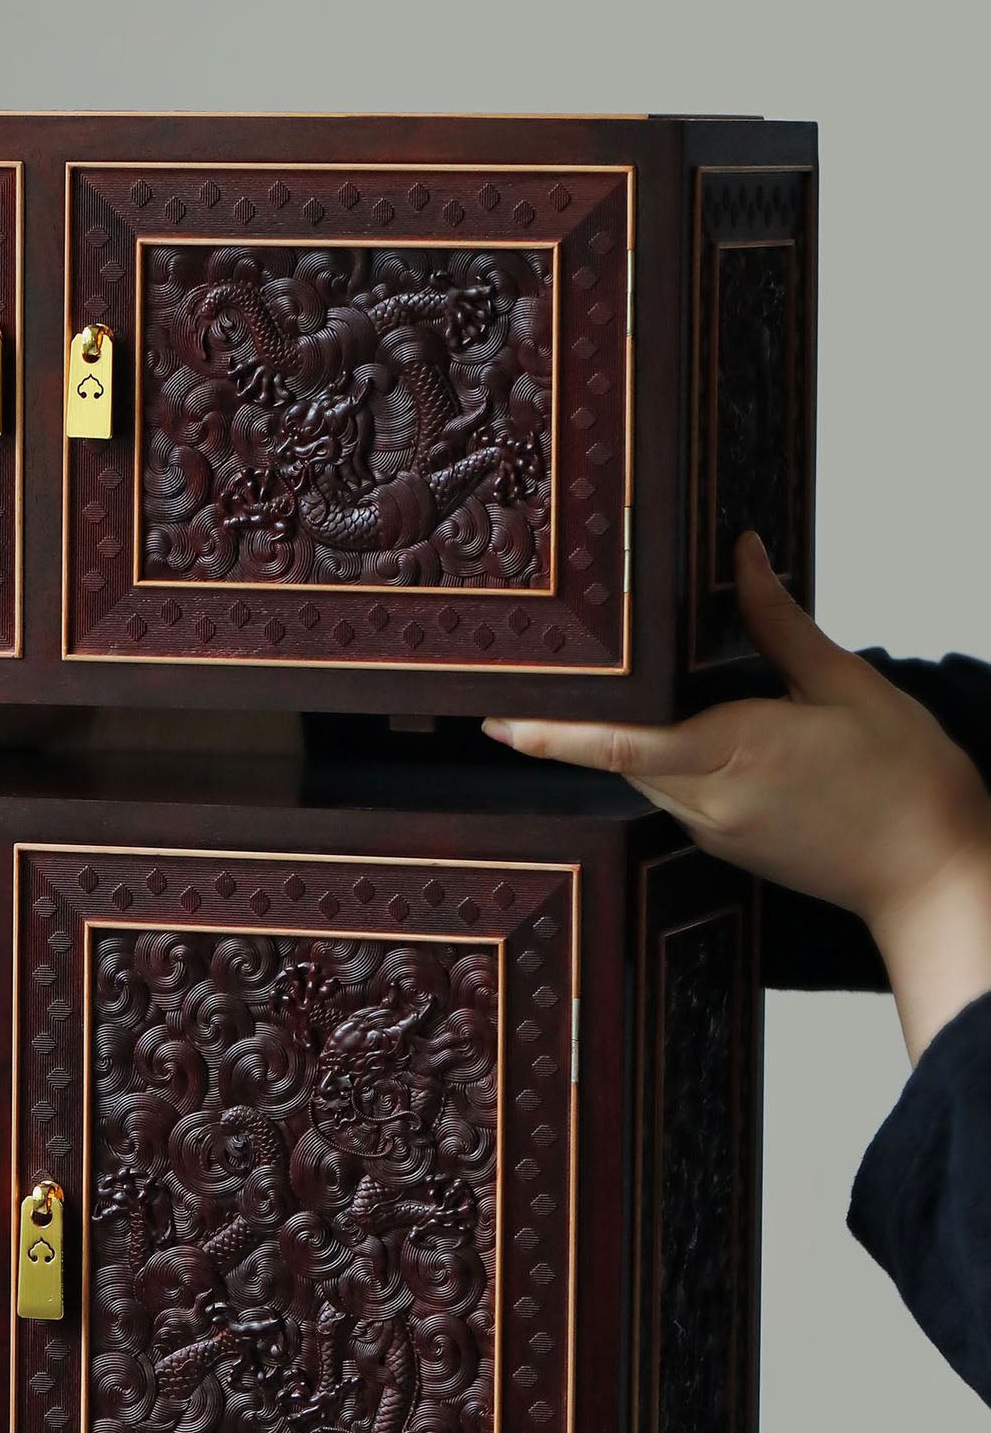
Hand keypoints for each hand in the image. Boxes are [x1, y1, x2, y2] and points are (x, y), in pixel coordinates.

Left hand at [484, 534, 990, 1061]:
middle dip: (578, 722)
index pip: (615, 743)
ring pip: (643, 775)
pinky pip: (674, 795)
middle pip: (618, 755)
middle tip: (536, 680)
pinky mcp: (727, 846)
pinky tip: (683, 728)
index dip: (549, 733)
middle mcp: (708, 803)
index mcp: (731, 755)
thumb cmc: (906, 782)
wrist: (935, 875)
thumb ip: (781, 623)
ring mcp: (714, 832)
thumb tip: (745, 557)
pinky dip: (665, 760)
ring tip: (603, 695)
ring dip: (624, 740)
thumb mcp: (847, 684)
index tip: (496, 719)